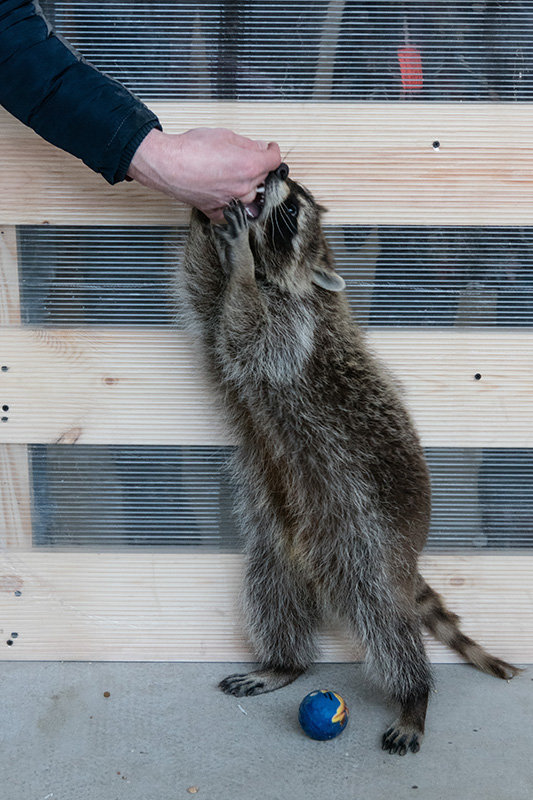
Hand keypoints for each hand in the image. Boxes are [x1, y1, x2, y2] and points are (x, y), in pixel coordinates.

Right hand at [127, 127, 280, 221]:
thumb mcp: (224, 136)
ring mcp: (230, 202)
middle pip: (262, 179)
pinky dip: (232, 205)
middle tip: (246, 158)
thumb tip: (258, 147)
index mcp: (249, 167)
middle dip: (257, 167)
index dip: (273, 151)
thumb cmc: (190, 149)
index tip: (270, 149)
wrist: (166, 165)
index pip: (274, 161)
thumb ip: (247, 144)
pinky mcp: (216, 211)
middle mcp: (243, 188)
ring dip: (246, 187)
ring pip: (249, 197)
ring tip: (233, 175)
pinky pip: (231, 212)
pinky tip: (227, 195)